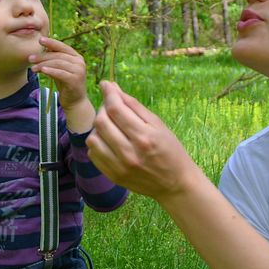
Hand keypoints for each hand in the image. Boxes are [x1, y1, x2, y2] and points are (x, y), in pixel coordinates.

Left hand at [31, 37, 94, 131]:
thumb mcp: (59, 70)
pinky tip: (42, 70)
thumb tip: (42, 49)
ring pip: (58, 63)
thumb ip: (54, 60)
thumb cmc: (66, 85)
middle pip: (58, 55)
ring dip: (43, 64)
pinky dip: (50, 71)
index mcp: (77, 57)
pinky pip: (60, 73)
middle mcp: (79, 62)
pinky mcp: (75, 80)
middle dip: (43, 56)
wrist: (75, 101)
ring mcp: (79, 71)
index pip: (62, 47)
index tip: (40, 40)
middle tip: (30, 58)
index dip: (51, 42)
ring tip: (33, 68)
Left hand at [87, 81, 203, 201]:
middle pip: (101, 122)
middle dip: (103, 108)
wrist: (176, 183)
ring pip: (93, 138)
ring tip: (111, 126)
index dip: (108, 93)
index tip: (106, 84)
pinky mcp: (114, 176)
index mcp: (144, 137)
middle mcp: (130, 153)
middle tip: (111, 107)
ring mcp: (120, 167)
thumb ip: (134, 106)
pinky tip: (109, 141)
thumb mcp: (158, 124)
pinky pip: (93, 154)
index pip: (116, 109)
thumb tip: (113, 88)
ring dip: (98, 128)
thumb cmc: (170, 150)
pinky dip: (98, 143)